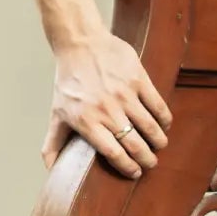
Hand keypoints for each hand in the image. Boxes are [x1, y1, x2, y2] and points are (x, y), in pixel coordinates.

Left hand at [44, 33, 170, 177]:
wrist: (80, 43)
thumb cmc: (68, 81)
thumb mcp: (57, 114)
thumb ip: (53, 144)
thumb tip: (51, 170)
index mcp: (87, 122)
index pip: (114, 153)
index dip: (128, 167)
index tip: (134, 172)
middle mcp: (107, 110)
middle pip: (135, 144)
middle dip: (147, 160)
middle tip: (150, 163)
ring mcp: (124, 94)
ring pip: (150, 127)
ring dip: (158, 141)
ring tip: (159, 146)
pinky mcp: (138, 79)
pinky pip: (158, 105)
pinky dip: (164, 119)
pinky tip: (163, 125)